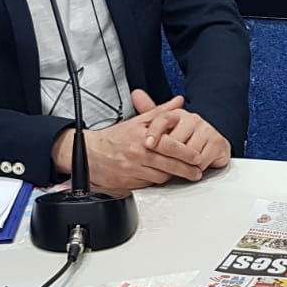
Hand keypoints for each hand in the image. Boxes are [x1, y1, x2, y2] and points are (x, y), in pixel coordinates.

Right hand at [52, 95, 200, 192]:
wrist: (88, 154)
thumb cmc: (115, 138)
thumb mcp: (138, 121)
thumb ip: (160, 112)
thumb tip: (178, 102)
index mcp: (142, 137)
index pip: (171, 146)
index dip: (187, 154)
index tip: (198, 157)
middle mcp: (138, 154)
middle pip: (169, 165)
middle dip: (186, 170)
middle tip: (196, 172)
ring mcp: (133, 170)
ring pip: (161, 177)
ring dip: (173, 176)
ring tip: (184, 174)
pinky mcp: (129, 183)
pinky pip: (150, 185)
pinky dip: (158, 182)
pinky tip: (163, 177)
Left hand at [133, 90, 231, 171]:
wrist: (213, 147)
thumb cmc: (186, 140)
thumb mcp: (164, 130)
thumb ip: (149, 114)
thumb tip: (136, 94)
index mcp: (178, 114)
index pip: (163, 118)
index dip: (154, 132)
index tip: (147, 144)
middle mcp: (193, 119)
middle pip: (174, 141)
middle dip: (167, 156)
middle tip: (161, 164)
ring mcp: (206, 130)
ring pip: (187, 153)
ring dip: (182, 165)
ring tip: (179, 167)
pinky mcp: (217, 142)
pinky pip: (200, 161)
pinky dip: (195, 168)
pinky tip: (193, 168)